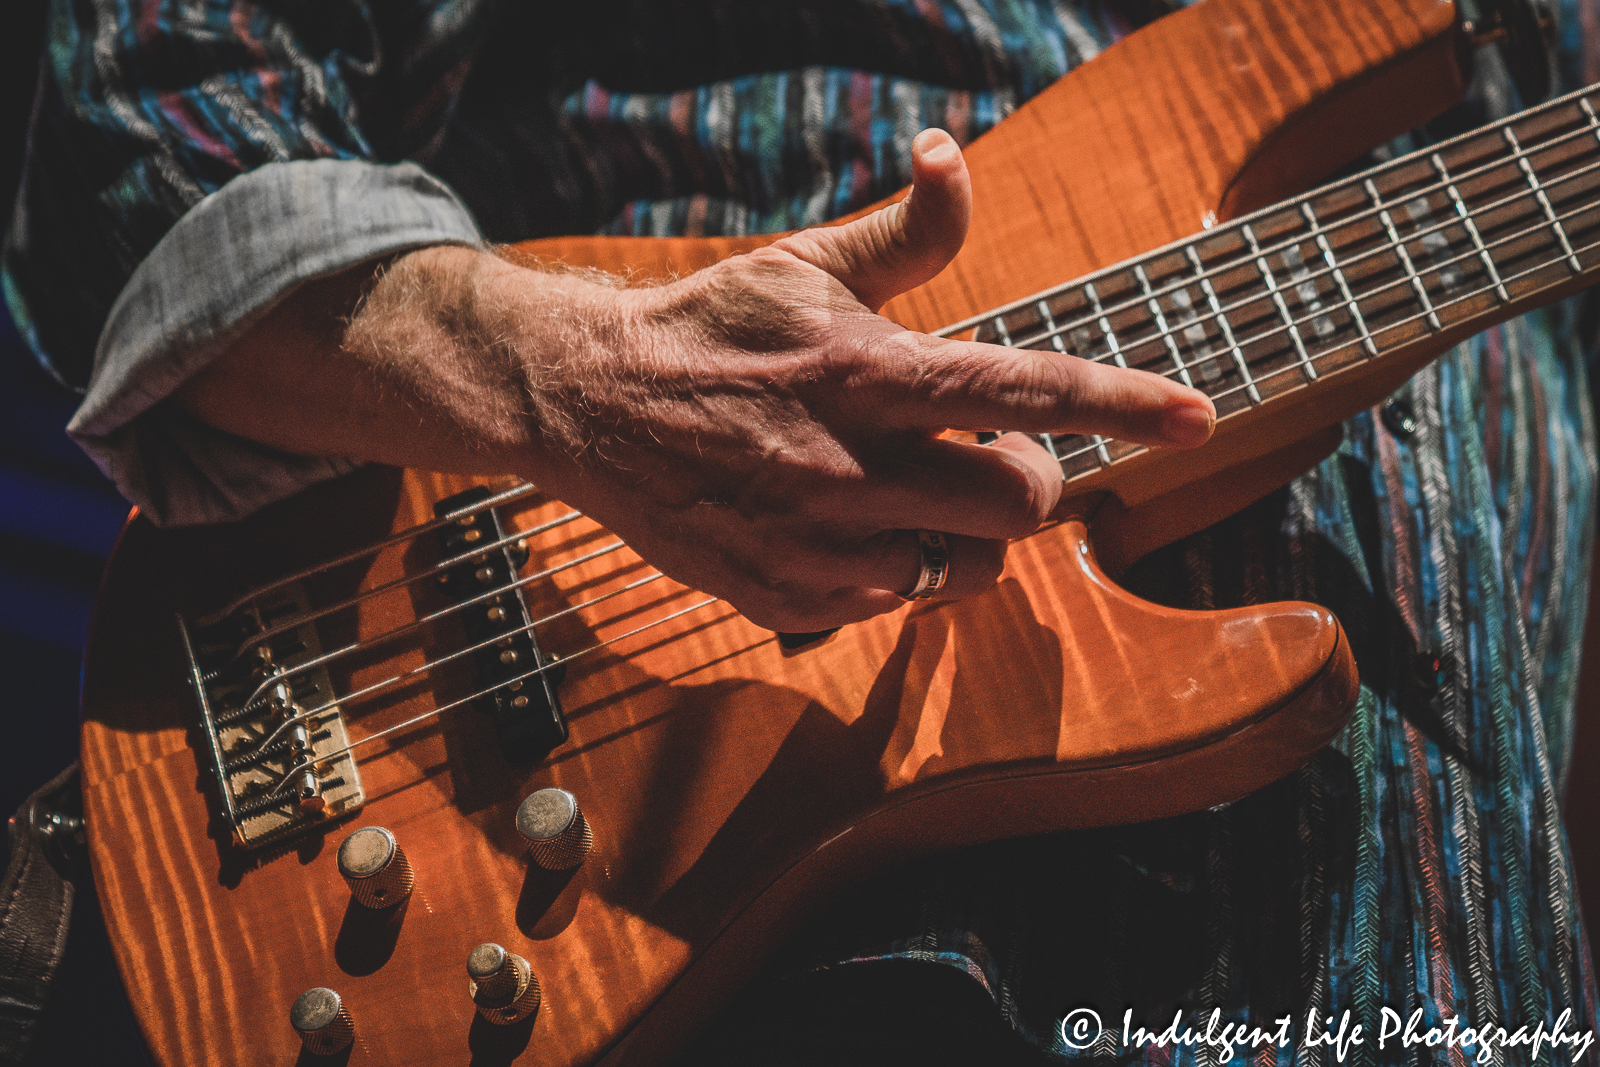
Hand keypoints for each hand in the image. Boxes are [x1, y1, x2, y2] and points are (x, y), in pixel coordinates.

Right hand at [511, 129, 1214, 630]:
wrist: (589, 404)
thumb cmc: (712, 327)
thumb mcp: (806, 265)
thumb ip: (904, 231)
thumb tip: (953, 155)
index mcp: (867, 369)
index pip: (1020, 389)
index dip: (1120, 402)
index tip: (1197, 414)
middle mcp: (850, 463)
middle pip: (1019, 503)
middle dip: (1026, 481)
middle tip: (986, 456)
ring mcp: (818, 541)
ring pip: (969, 568)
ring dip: (965, 533)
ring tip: (910, 493)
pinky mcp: (788, 596)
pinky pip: (899, 603)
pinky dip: (900, 570)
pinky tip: (851, 529)